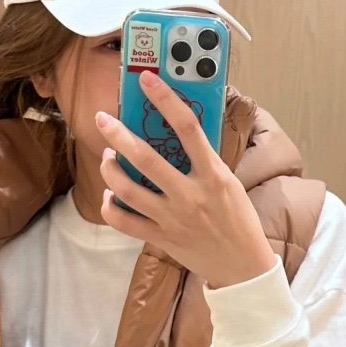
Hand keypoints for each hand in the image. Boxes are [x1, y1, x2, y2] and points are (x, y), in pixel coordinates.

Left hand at [96, 71, 276, 288]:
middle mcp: (190, 195)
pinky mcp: (161, 238)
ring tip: (108, 158)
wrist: (243, 267)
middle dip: (118, 135)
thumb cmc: (238, 220)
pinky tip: (112, 196)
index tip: (147, 79)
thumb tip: (179, 131)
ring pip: (127, 190)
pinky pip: (124, 221)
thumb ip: (205, 160)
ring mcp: (173, 218)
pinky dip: (111, 206)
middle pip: (145, 158)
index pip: (188, 127)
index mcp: (213, 175)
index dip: (165, 99)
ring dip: (110, 169)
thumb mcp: (230, 183)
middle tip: (102, 119)